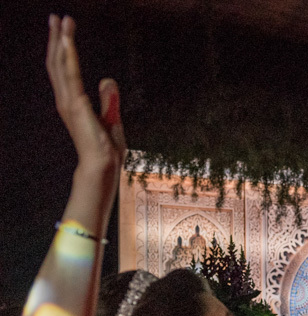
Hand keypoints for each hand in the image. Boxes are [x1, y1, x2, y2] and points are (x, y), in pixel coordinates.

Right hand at [46, 16, 126, 197]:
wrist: (103, 166)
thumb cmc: (106, 149)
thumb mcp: (111, 119)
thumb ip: (108, 100)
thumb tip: (108, 80)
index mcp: (73, 102)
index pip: (64, 69)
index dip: (63, 49)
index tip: (63, 30)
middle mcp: (66, 99)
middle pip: (57, 62)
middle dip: (56, 38)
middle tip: (56, 17)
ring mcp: (68, 101)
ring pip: (60, 63)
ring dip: (59, 40)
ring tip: (60, 20)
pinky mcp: (75, 104)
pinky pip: (70, 74)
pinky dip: (68, 55)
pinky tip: (66, 39)